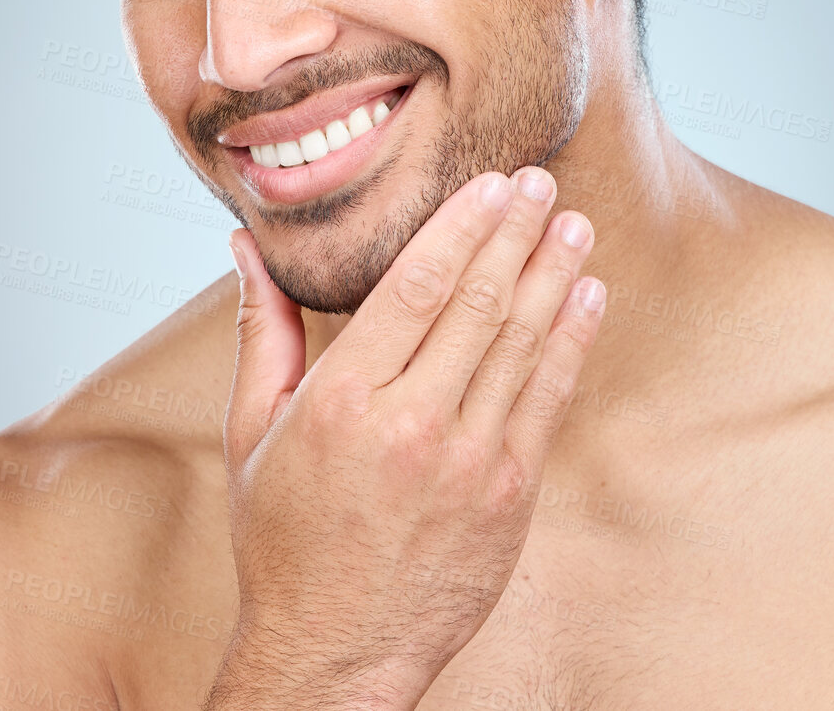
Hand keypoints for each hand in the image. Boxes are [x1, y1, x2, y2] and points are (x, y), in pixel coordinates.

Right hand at [205, 166, 604, 710]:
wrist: (333, 652)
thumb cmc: (286, 539)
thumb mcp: (250, 434)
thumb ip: (260, 333)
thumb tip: (245, 250)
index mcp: (341, 400)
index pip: (415, 286)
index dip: (460, 226)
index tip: (489, 183)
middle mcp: (409, 424)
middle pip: (478, 303)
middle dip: (515, 233)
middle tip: (540, 181)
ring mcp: (467, 462)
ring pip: (522, 343)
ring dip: (554, 275)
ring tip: (574, 224)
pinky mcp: (508, 495)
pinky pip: (548, 399)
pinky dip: (573, 341)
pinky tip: (587, 297)